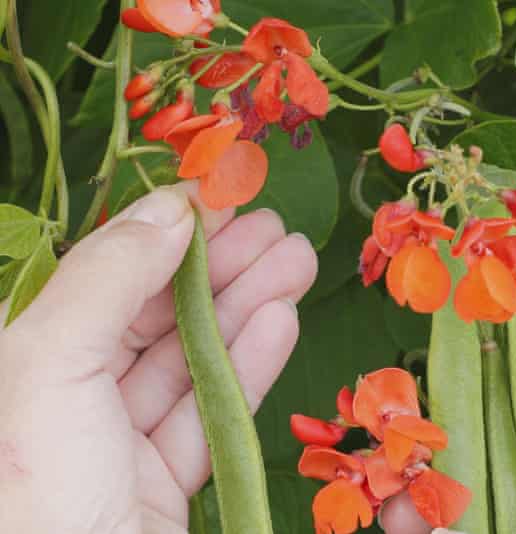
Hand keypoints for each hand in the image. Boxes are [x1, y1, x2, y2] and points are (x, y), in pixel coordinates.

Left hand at [0, 184, 316, 532]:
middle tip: (277, 225)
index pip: (100, 278)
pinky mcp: (159, 487)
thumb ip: (109, 280)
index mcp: (20, 363)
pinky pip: (208, 415)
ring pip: (190, 361)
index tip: (222, 195)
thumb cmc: (40, 488)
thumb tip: (171, 208)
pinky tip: (280, 323)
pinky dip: (249, 368)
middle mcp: (65, 399)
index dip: (163, 232)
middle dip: (219, 266)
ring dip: (246, 307)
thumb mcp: (51, 365)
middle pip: (153, 314)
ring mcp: (115, 446)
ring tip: (297, 261)